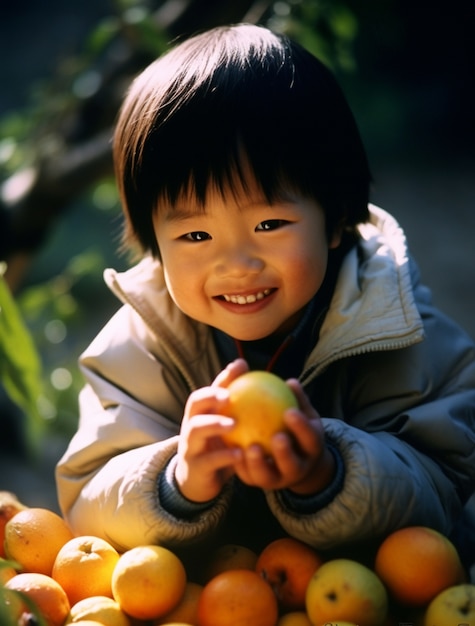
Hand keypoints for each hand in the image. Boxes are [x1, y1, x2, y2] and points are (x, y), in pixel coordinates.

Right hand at [174, 360, 247, 501]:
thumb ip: (240, 407)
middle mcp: (190, 425)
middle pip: (194, 404)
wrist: (198, 481)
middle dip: (210, 396)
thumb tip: (265, 384)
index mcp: (200, 413)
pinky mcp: (194, 467)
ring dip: (214, 424)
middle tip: (230, 396)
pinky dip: (223, 456)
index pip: (209, 387)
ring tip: (234, 424)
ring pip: (195, 430)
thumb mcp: (226, 426)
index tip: (241, 367)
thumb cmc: (217, 447)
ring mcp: (190, 446)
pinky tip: (240, 454)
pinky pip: (208, 460)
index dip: (222, 378)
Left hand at [232, 378, 334, 494]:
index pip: (310, 438)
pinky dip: (239, 463)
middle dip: (285, 452)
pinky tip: (230, 446)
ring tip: (250, 446)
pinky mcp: (258, 483)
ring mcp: (278, 480)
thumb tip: (290, 381)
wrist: (292, 461)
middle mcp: (297, 469)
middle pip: (292, 464)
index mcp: (311, 450)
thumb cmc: (296, 430)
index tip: (289, 411)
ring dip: (258, 463)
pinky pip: (247, 475)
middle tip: (275, 436)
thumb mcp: (302, 415)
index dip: (301, 427)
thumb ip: (297, 400)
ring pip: (268, 476)